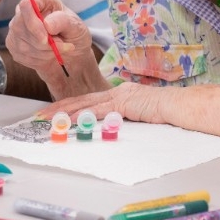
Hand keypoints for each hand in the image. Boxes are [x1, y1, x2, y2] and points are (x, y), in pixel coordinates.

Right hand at [5, 0, 92, 76]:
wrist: (71, 56)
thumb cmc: (73, 35)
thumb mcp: (76, 26)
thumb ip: (63, 21)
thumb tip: (47, 24)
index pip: (26, 4)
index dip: (34, 22)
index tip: (46, 38)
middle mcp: (25, 11)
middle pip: (20, 25)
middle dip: (42, 42)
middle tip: (61, 45)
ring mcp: (16, 28)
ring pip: (21, 43)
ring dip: (43, 52)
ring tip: (56, 50)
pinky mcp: (13, 45)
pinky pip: (20, 55)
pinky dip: (37, 60)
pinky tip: (47, 56)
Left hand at [34, 81, 163, 122]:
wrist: (179, 106)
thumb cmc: (164, 112)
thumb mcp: (138, 114)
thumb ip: (123, 117)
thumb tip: (109, 127)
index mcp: (117, 94)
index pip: (86, 100)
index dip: (68, 106)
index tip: (52, 112)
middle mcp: (115, 92)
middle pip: (80, 100)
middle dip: (58, 108)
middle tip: (40, 116)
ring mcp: (118, 96)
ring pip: (85, 104)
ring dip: (64, 112)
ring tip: (48, 118)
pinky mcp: (123, 103)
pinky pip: (99, 110)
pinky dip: (83, 116)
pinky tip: (71, 120)